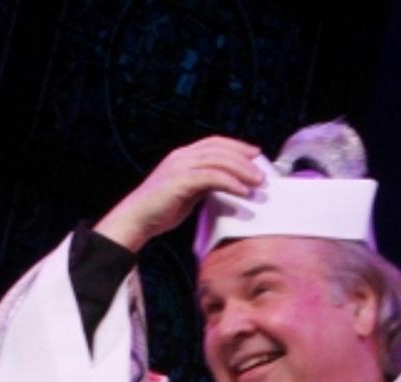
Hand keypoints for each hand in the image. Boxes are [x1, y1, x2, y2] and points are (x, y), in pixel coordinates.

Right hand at [95, 136, 263, 251]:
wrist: (138, 218)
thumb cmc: (161, 210)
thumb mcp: (187, 193)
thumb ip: (203, 185)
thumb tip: (225, 186)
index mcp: (183, 156)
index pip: (214, 143)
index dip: (236, 146)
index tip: (255, 153)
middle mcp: (182, 156)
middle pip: (220, 149)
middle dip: (244, 159)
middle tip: (262, 173)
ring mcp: (180, 166)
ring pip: (218, 161)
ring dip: (241, 171)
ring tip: (257, 183)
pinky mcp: (181, 181)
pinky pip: (212, 177)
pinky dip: (230, 183)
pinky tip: (242, 192)